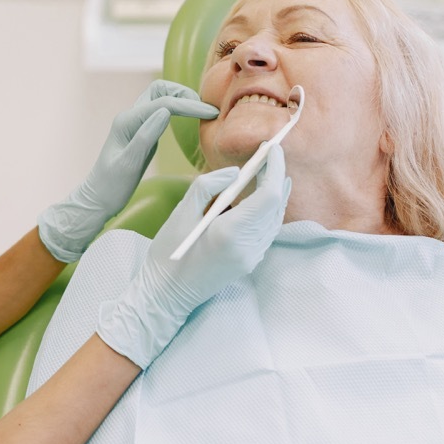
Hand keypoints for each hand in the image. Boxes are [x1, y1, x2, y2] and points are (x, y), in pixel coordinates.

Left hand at [38, 80, 218, 262]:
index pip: (164, 104)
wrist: (99, 198)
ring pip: (161, 97)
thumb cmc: (111, 185)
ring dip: (181, 98)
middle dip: (184, 93)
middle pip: (160, 90)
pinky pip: (161, 111)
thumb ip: (146, 137)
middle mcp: (131, 117)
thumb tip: (166, 111)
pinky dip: (177, 109)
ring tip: (201, 111)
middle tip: (206, 109)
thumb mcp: (129, 164)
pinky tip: (189, 120)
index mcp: (127, 122)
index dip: (189, 105)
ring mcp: (136, 123)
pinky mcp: (142, 131)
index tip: (211, 113)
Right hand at [97, 145, 290, 367]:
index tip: (272, 148)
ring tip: (270, 171)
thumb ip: (208, 186)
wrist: (166, 294)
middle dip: (277, 177)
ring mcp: (252, 257)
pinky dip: (269, 210)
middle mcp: (249, 247)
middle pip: (276, 205)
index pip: (269, 195)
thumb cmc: (168, 253)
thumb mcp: (181, 212)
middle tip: (270, 155)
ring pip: (276, 219)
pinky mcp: (250, 262)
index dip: (275, 169)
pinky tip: (261, 199)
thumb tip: (235, 173)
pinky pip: (268, 231)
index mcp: (232, 232)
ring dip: (276, 193)